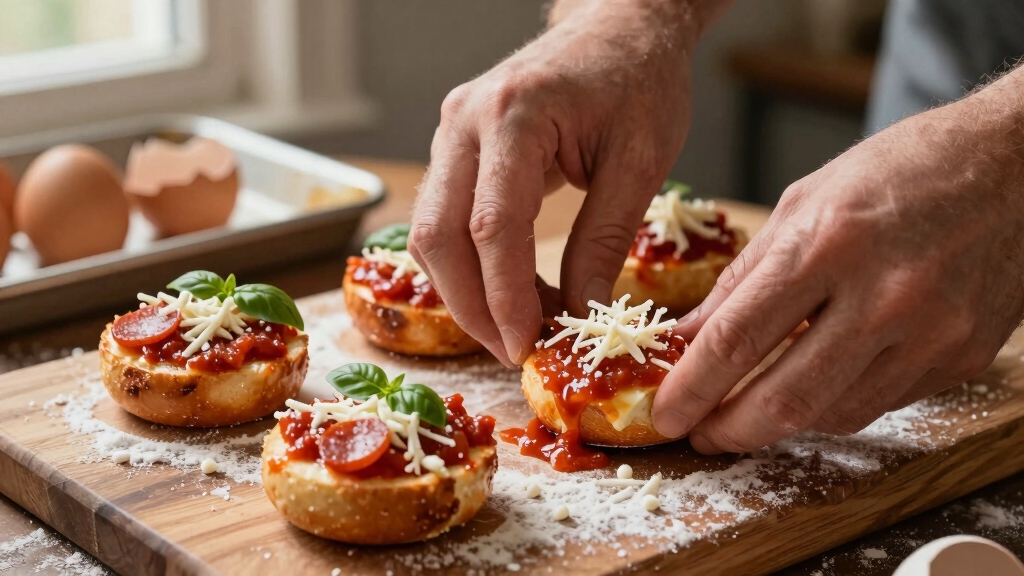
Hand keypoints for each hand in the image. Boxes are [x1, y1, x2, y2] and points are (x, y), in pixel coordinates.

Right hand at [409, 0, 727, 366]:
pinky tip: (510, 292)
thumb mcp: (640, 162)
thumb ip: (604, 241)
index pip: (493, 225)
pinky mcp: (454, 149)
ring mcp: (451, 133)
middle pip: (438, 236)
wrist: (617, 28)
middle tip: (515, 350)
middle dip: (472, 307)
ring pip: (430, 234)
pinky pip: (443, 221)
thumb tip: (582, 315)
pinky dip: (469, 267)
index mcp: (515, 114)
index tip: (527, 346)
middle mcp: (465, 122)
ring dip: (465, 292)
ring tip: (519, 326)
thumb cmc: (638, 81)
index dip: (505, 297)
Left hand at [652, 70, 1023, 451]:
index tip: (664, 412)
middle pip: (786, 398)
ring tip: (746, 412)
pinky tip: (810, 387)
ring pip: (832, 414)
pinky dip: (832, 404)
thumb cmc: (900, 170)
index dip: (691, 387)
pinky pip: (879, 403)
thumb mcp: (804, 202)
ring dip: (778, 423)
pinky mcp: (962, 358)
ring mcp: (931, 334)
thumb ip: (743, 277)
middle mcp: (884, 296)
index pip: (738, 338)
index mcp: (829, 243)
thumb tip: (691, 336)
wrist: (1014, 165)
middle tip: (699, 433)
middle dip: (729, 429)